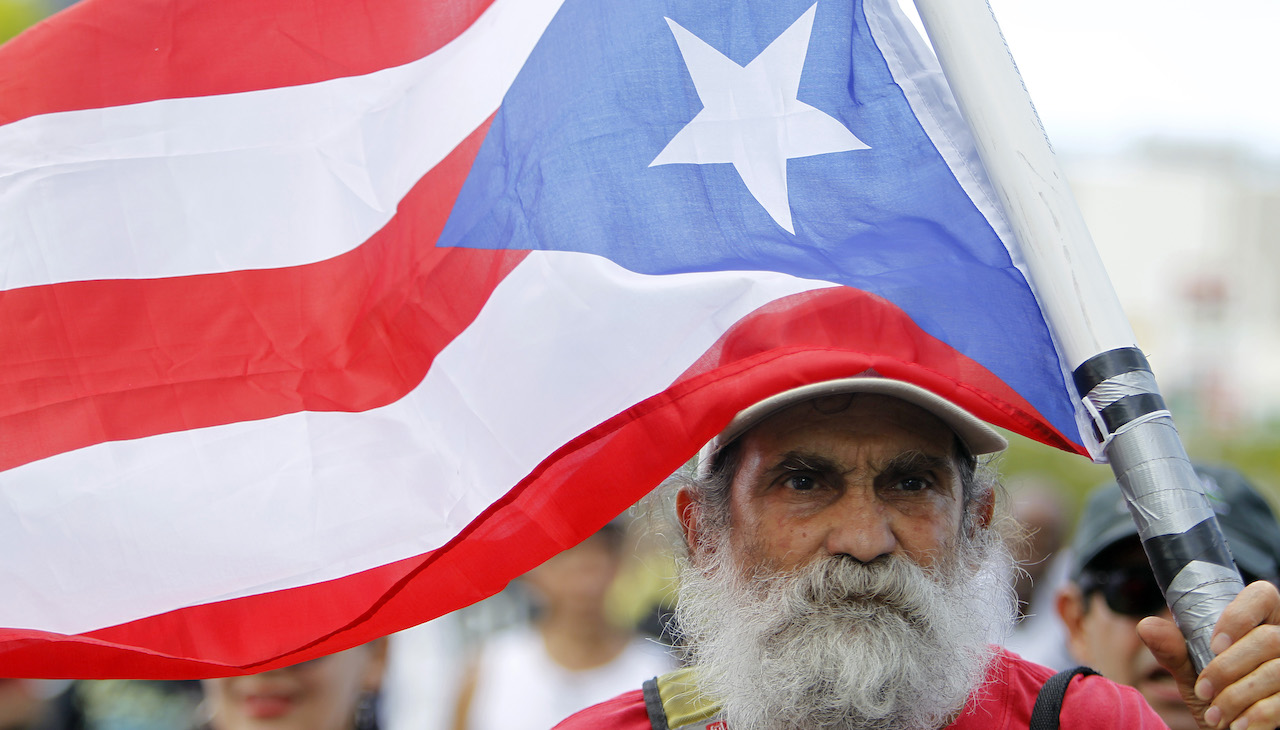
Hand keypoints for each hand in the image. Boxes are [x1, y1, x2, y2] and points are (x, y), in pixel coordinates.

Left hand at [1138, 580, 1279, 729]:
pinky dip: (1256, 717)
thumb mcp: (1191, 671)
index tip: (1214, 644)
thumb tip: (1146, 626)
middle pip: (1267, 639)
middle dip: (1227, 668)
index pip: (1261, 596)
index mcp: (1260, 622)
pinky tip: (1237, 726)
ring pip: (1275, 671)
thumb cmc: (1216, 694)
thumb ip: (1173, 649)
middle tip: (1203, 690)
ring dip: (1236, 697)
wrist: (1230, 729)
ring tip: (1214, 714)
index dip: (1240, 616)